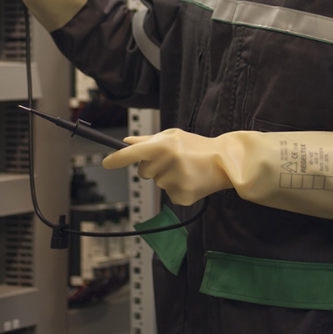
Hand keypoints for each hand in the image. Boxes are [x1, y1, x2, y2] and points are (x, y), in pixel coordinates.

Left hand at [103, 129, 233, 205]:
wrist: (226, 163)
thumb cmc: (197, 147)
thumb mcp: (173, 136)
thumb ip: (148, 141)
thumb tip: (126, 141)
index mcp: (163, 146)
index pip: (132, 154)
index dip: (116, 159)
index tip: (106, 163)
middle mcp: (167, 163)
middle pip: (143, 172)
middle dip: (152, 167)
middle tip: (173, 160)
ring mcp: (175, 182)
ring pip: (157, 184)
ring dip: (167, 178)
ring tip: (186, 170)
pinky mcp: (182, 197)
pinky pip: (168, 195)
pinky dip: (177, 189)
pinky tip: (190, 181)